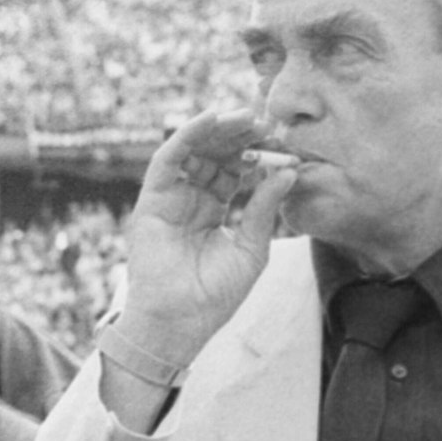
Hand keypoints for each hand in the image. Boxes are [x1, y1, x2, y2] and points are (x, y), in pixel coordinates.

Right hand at [120, 106, 298, 361]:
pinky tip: (211, 119)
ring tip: (246, 117)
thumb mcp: (251, 249)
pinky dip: (188, 135)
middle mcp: (191, 200)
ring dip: (219, 130)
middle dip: (240, 136)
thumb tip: (289, 171)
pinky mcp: (152, 200)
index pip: (235, 171)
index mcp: (214, 211)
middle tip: (266, 121)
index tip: (280, 139)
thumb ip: (265, 209)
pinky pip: (169, 159)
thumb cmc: (214, 296)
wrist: (180, 322)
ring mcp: (171, 198)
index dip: (256, 153)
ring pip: (194, 151)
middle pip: (215, 155)